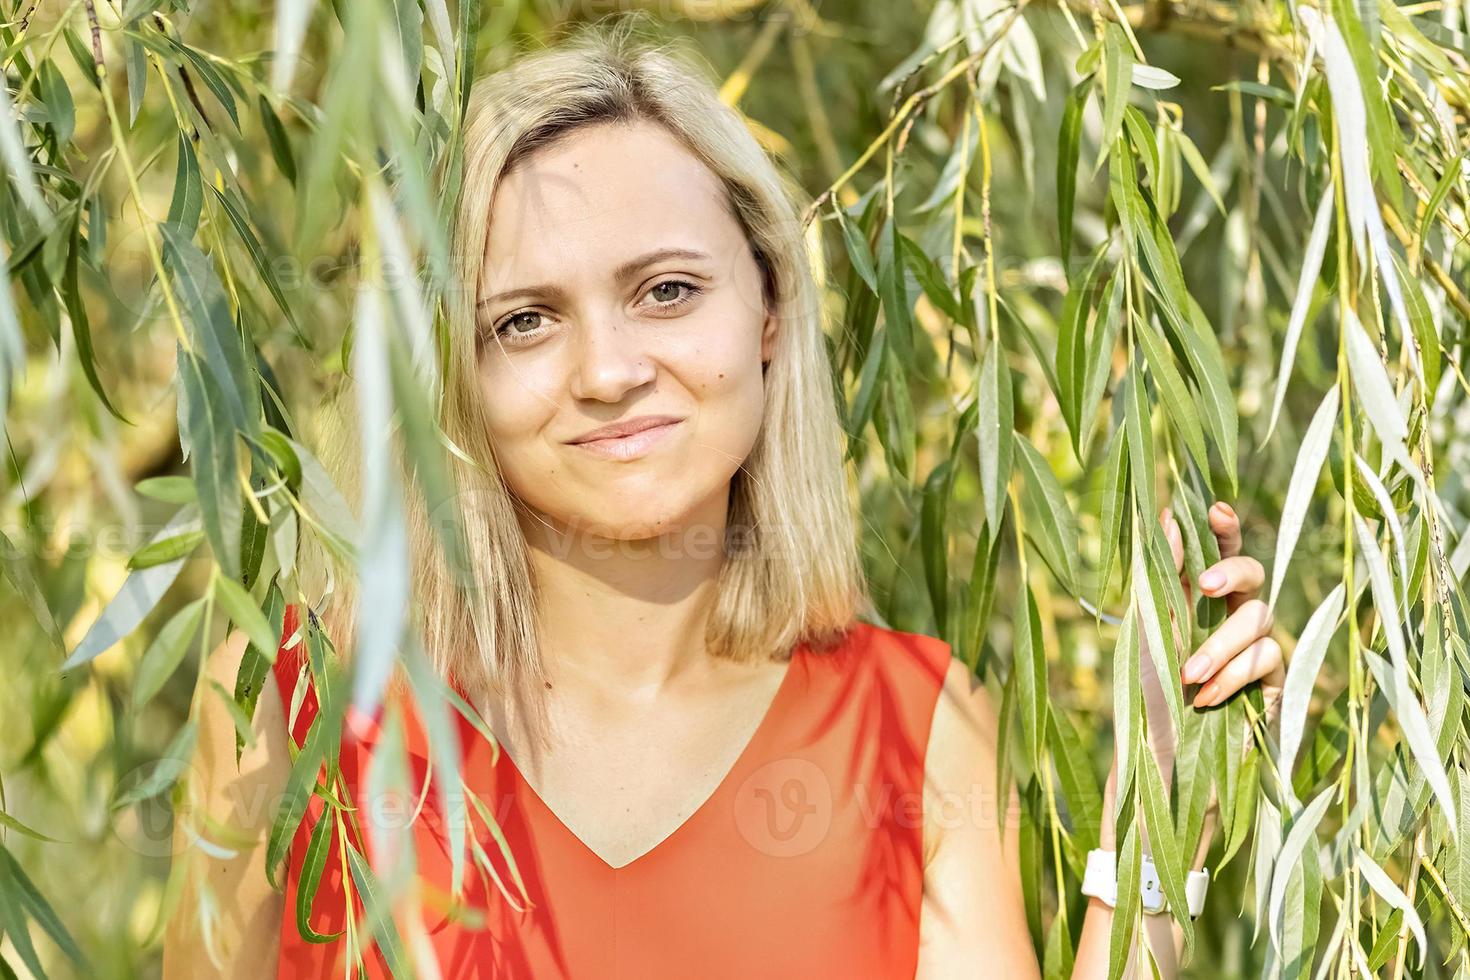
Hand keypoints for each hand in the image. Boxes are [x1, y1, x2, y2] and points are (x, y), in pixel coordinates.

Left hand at [1102, 501, 1286, 851]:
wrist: (1155, 768)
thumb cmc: (1144, 699)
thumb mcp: (1144, 634)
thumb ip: (1159, 580)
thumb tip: (1165, 516)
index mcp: (1196, 602)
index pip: (1219, 552)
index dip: (1223, 528)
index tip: (1213, 508)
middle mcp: (1229, 622)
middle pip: (1254, 577)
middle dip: (1234, 574)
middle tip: (1208, 587)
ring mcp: (1256, 654)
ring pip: (1261, 620)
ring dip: (1222, 645)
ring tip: (1189, 675)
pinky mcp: (1274, 689)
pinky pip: (1269, 663)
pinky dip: (1236, 675)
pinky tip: (1206, 697)